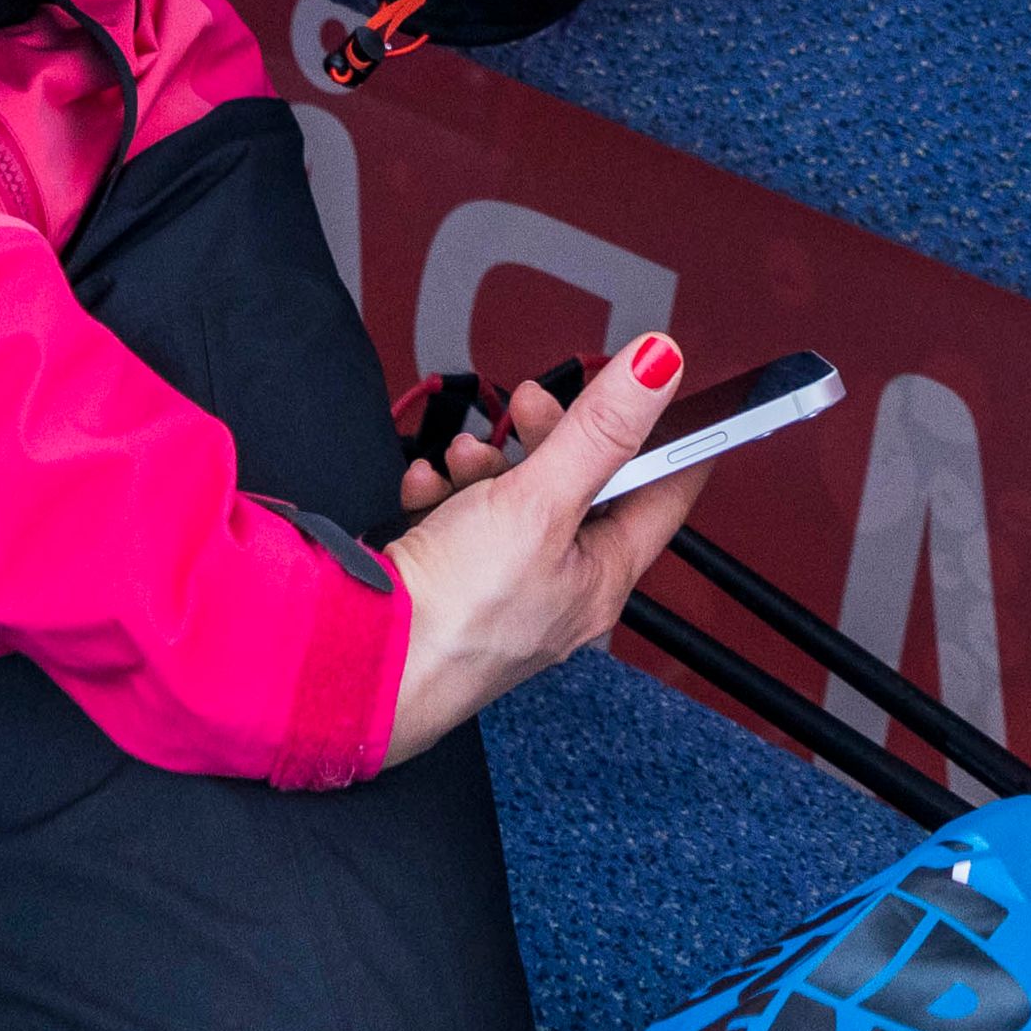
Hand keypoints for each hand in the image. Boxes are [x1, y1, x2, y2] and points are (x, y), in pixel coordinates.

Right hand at [378, 332, 710, 757]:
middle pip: (577, 489)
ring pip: (513, 502)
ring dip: (485, 465)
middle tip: (528, 403)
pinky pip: (459, 522)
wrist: (366, 663)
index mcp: (603, 578)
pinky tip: (425, 486)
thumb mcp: (540, 501)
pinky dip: (443, 494)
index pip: (661, 497)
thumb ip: (599, 430)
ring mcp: (503, 591)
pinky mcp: (449, 587)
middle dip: (549, 438)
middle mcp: (560, 590)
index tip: (658, 396)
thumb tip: (660, 367)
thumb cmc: (459, 613)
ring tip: (460, 458)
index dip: (664, 440)